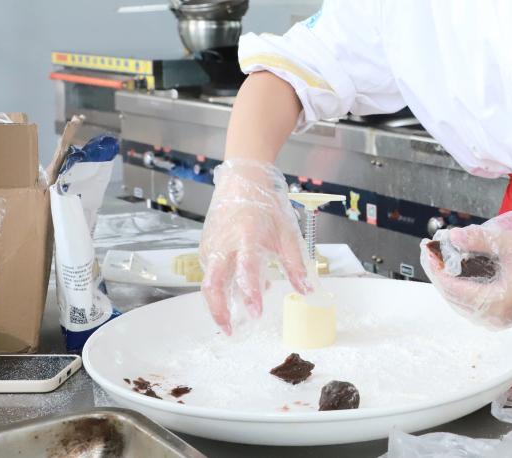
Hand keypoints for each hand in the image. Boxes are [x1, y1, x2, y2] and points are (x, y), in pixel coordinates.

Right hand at [199, 160, 310, 333]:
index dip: (250, 291)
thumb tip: (306, 290)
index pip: (245, 269)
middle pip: (212, 284)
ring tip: (232, 320)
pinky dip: (220, 287)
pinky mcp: (205, 248)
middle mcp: (223, 244)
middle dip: (219, 311)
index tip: (256, 312)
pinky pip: (209, 272)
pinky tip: (236, 291)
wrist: (242, 181)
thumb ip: (295, 263)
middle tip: (230, 331)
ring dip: (217, 303)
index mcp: (246, 237)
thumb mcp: (287, 232)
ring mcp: (211, 246)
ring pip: (207, 282)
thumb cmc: (266, 205)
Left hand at [421, 227, 511, 328]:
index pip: (453, 289)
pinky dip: (465, 289)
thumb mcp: (509, 244)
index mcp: (496, 305)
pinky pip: (477, 305)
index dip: (436, 269)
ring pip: (465, 305)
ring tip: (442, 260)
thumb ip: (477, 240)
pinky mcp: (509, 315)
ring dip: (451, 283)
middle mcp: (496, 319)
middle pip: (455, 300)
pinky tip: (462, 272)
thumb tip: (451, 236)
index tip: (427, 249)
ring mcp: (503, 320)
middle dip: (440, 275)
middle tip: (431, 252)